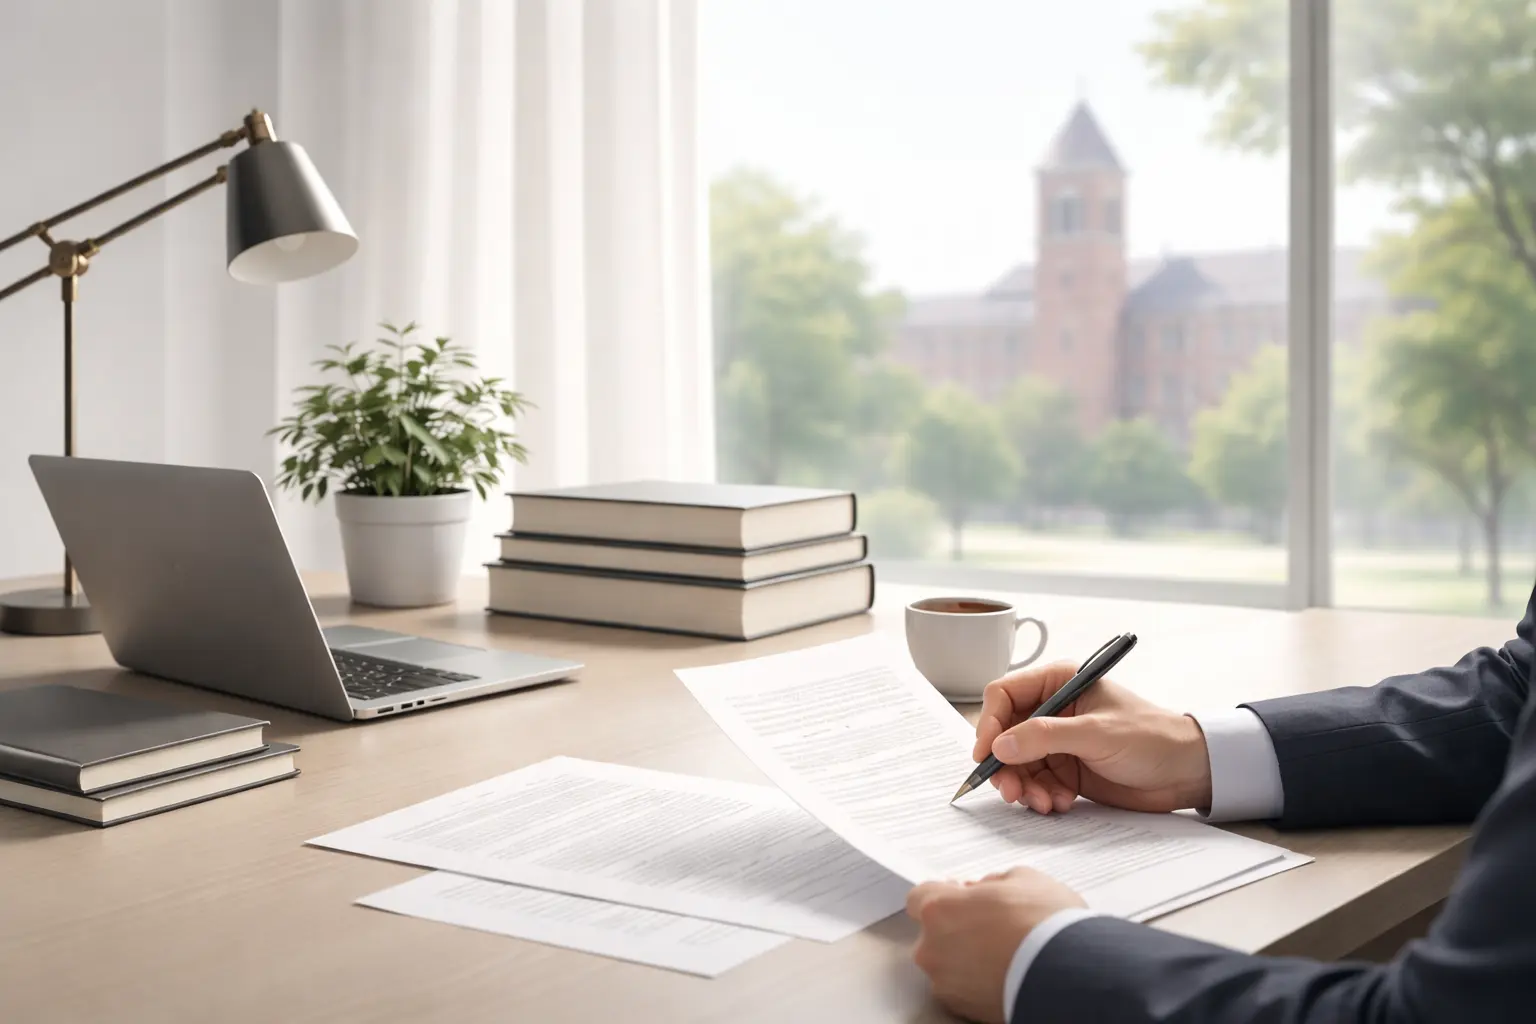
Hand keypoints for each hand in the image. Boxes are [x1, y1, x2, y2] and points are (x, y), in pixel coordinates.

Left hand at [907, 868, 1086, 1023]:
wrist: (1068, 976)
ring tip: (1003, 954)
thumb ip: (994, 881)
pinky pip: (961, 989)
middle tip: (991, 926)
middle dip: (956, 928)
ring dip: (966, 957)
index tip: (961, 897)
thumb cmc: (1046, 924)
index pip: (919, 898)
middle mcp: (932, 947)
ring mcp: (946, 982)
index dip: (943, 896)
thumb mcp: (1025, 879)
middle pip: (932, 933)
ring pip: (947, 963)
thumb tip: (985, 889)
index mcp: (940, 908)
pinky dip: (977, 983)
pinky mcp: (962, 1009)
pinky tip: (1004, 974)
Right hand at [973, 660, 1211, 814]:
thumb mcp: (1097, 733)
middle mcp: (1053, 710)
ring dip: (1023, 787)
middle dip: (1005, 765)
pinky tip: (1060, 804)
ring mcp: (1058, 742)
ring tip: (1042, 803)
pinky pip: (1035, 784)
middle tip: (1010, 791)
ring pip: (1017, 764)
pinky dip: (1041, 797)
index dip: (990, 724)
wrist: (1188, 773)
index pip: (1005, 696)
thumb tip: (1000, 746)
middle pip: (1005, 735)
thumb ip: (1046, 737)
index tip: (986, 754)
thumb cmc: (1152, 738)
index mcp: (1059, 683)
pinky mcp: (1065, 770)